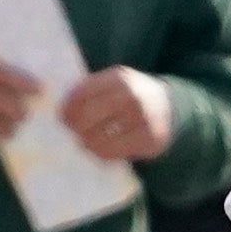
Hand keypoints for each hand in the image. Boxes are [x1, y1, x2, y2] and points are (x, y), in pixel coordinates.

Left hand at [59, 67, 173, 162]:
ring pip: (99, 138)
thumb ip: (91, 90)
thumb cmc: (131, 96)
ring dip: (86, 142)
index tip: (61, 117)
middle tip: (72, 132)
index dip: (67, 108)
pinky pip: (113, 152)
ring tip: (84, 142)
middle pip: (88, 116)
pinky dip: (101, 153)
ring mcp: (143, 119)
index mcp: (119, 79)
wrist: (169, 107)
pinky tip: (100, 149)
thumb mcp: (115, 83)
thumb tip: (62, 111)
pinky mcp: (149, 140)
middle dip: (74, 127)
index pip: (82, 94)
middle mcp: (132, 97)